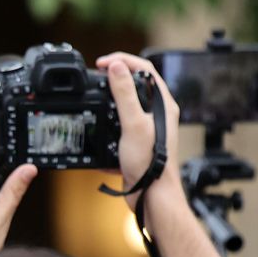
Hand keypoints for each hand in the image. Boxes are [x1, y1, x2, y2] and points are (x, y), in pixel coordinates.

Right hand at [95, 52, 183, 214]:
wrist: (151, 196)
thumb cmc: (150, 162)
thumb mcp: (133, 124)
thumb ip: (124, 93)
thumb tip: (116, 67)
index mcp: (163, 104)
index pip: (145, 69)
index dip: (122, 60)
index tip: (101, 63)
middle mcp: (158, 113)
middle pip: (135, 84)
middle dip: (114, 79)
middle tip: (96, 77)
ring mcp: (147, 128)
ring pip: (125, 106)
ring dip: (109, 102)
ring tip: (94, 102)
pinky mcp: (137, 142)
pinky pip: (119, 126)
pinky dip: (107, 125)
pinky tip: (99, 130)